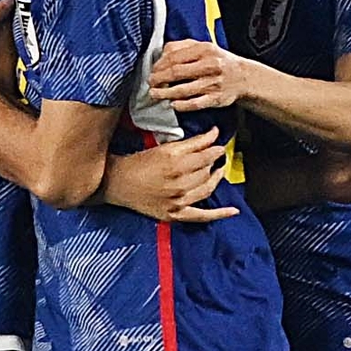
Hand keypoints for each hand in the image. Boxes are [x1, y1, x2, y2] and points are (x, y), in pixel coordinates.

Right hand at [100, 135, 234, 223]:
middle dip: (213, 161)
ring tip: (217, 171)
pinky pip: (202, 216)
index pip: (207, 155)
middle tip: (214, 156)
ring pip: (207, 188)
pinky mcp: (174, 215)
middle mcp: (178, 182)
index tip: (218, 144)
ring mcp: (178, 201)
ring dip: (216, 178)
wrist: (117, 183)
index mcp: (175, 163)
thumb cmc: (138, 163)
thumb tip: (214, 134)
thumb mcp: (164, 148)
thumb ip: (192, 143)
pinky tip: (233, 211)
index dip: (216, 148)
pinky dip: (219, 214)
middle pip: (207, 171)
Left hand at [151, 39, 258, 111]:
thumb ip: (183, 47)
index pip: (174, 56)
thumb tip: (162, 54)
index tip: (153, 70)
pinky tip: (173, 104)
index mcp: (205, 50)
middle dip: (159, 79)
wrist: (244, 77)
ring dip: (165, 93)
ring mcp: (213, 83)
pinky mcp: (216, 99)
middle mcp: (209, 65)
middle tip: (151, 83)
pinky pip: (194, 104)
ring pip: (183, 90)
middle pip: (176, 73)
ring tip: (155, 94)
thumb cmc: (219, 62)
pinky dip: (181, 105)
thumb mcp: (204, 47)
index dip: (159, 65)